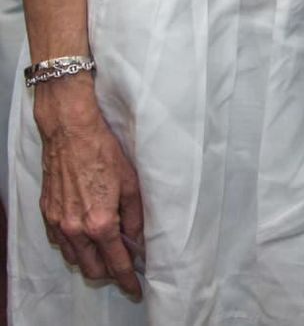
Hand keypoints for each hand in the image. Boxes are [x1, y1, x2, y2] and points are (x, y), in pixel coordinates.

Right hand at [35, 81, 143, 297]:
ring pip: (74, 258)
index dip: (127, 280)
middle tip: (121, 267)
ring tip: (105, 250)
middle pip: (92, 269)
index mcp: (100, 223)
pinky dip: (73, 246)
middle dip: (108, 273)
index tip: (135, 289)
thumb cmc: (104, 152)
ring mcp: (58, 223)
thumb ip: (134, 217)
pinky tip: (84, 235)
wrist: (71, 132)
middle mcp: (76, 229)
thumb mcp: (131, 183)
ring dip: (90, 261)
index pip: (116, 263)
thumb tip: (138, 240)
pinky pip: (60, 242)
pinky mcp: (47, 214)